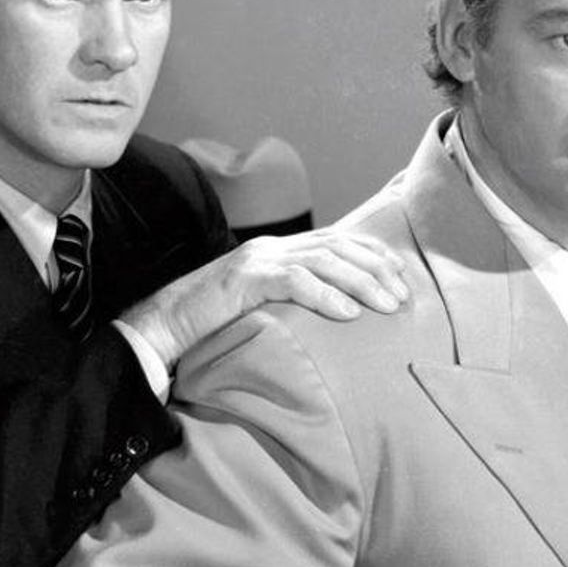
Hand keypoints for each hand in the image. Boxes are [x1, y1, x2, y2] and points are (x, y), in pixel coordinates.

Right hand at [119, 230, 409, 366]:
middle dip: (376, 269)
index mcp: (279, 251)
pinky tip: (348, 314)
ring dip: (361, 283)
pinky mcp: (243, 280)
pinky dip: (324, 296)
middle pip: (337, 248)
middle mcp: (272, 248)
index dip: (372, 255)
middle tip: (403, 296)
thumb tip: (337, 318)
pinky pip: (292, 283)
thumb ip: (295, 302)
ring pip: (322, 262)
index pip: (337, 241)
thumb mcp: (265, 309)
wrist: (164, 325)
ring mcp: (257, 259)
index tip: (401, 275)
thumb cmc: (215, 325)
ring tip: (388, 306)